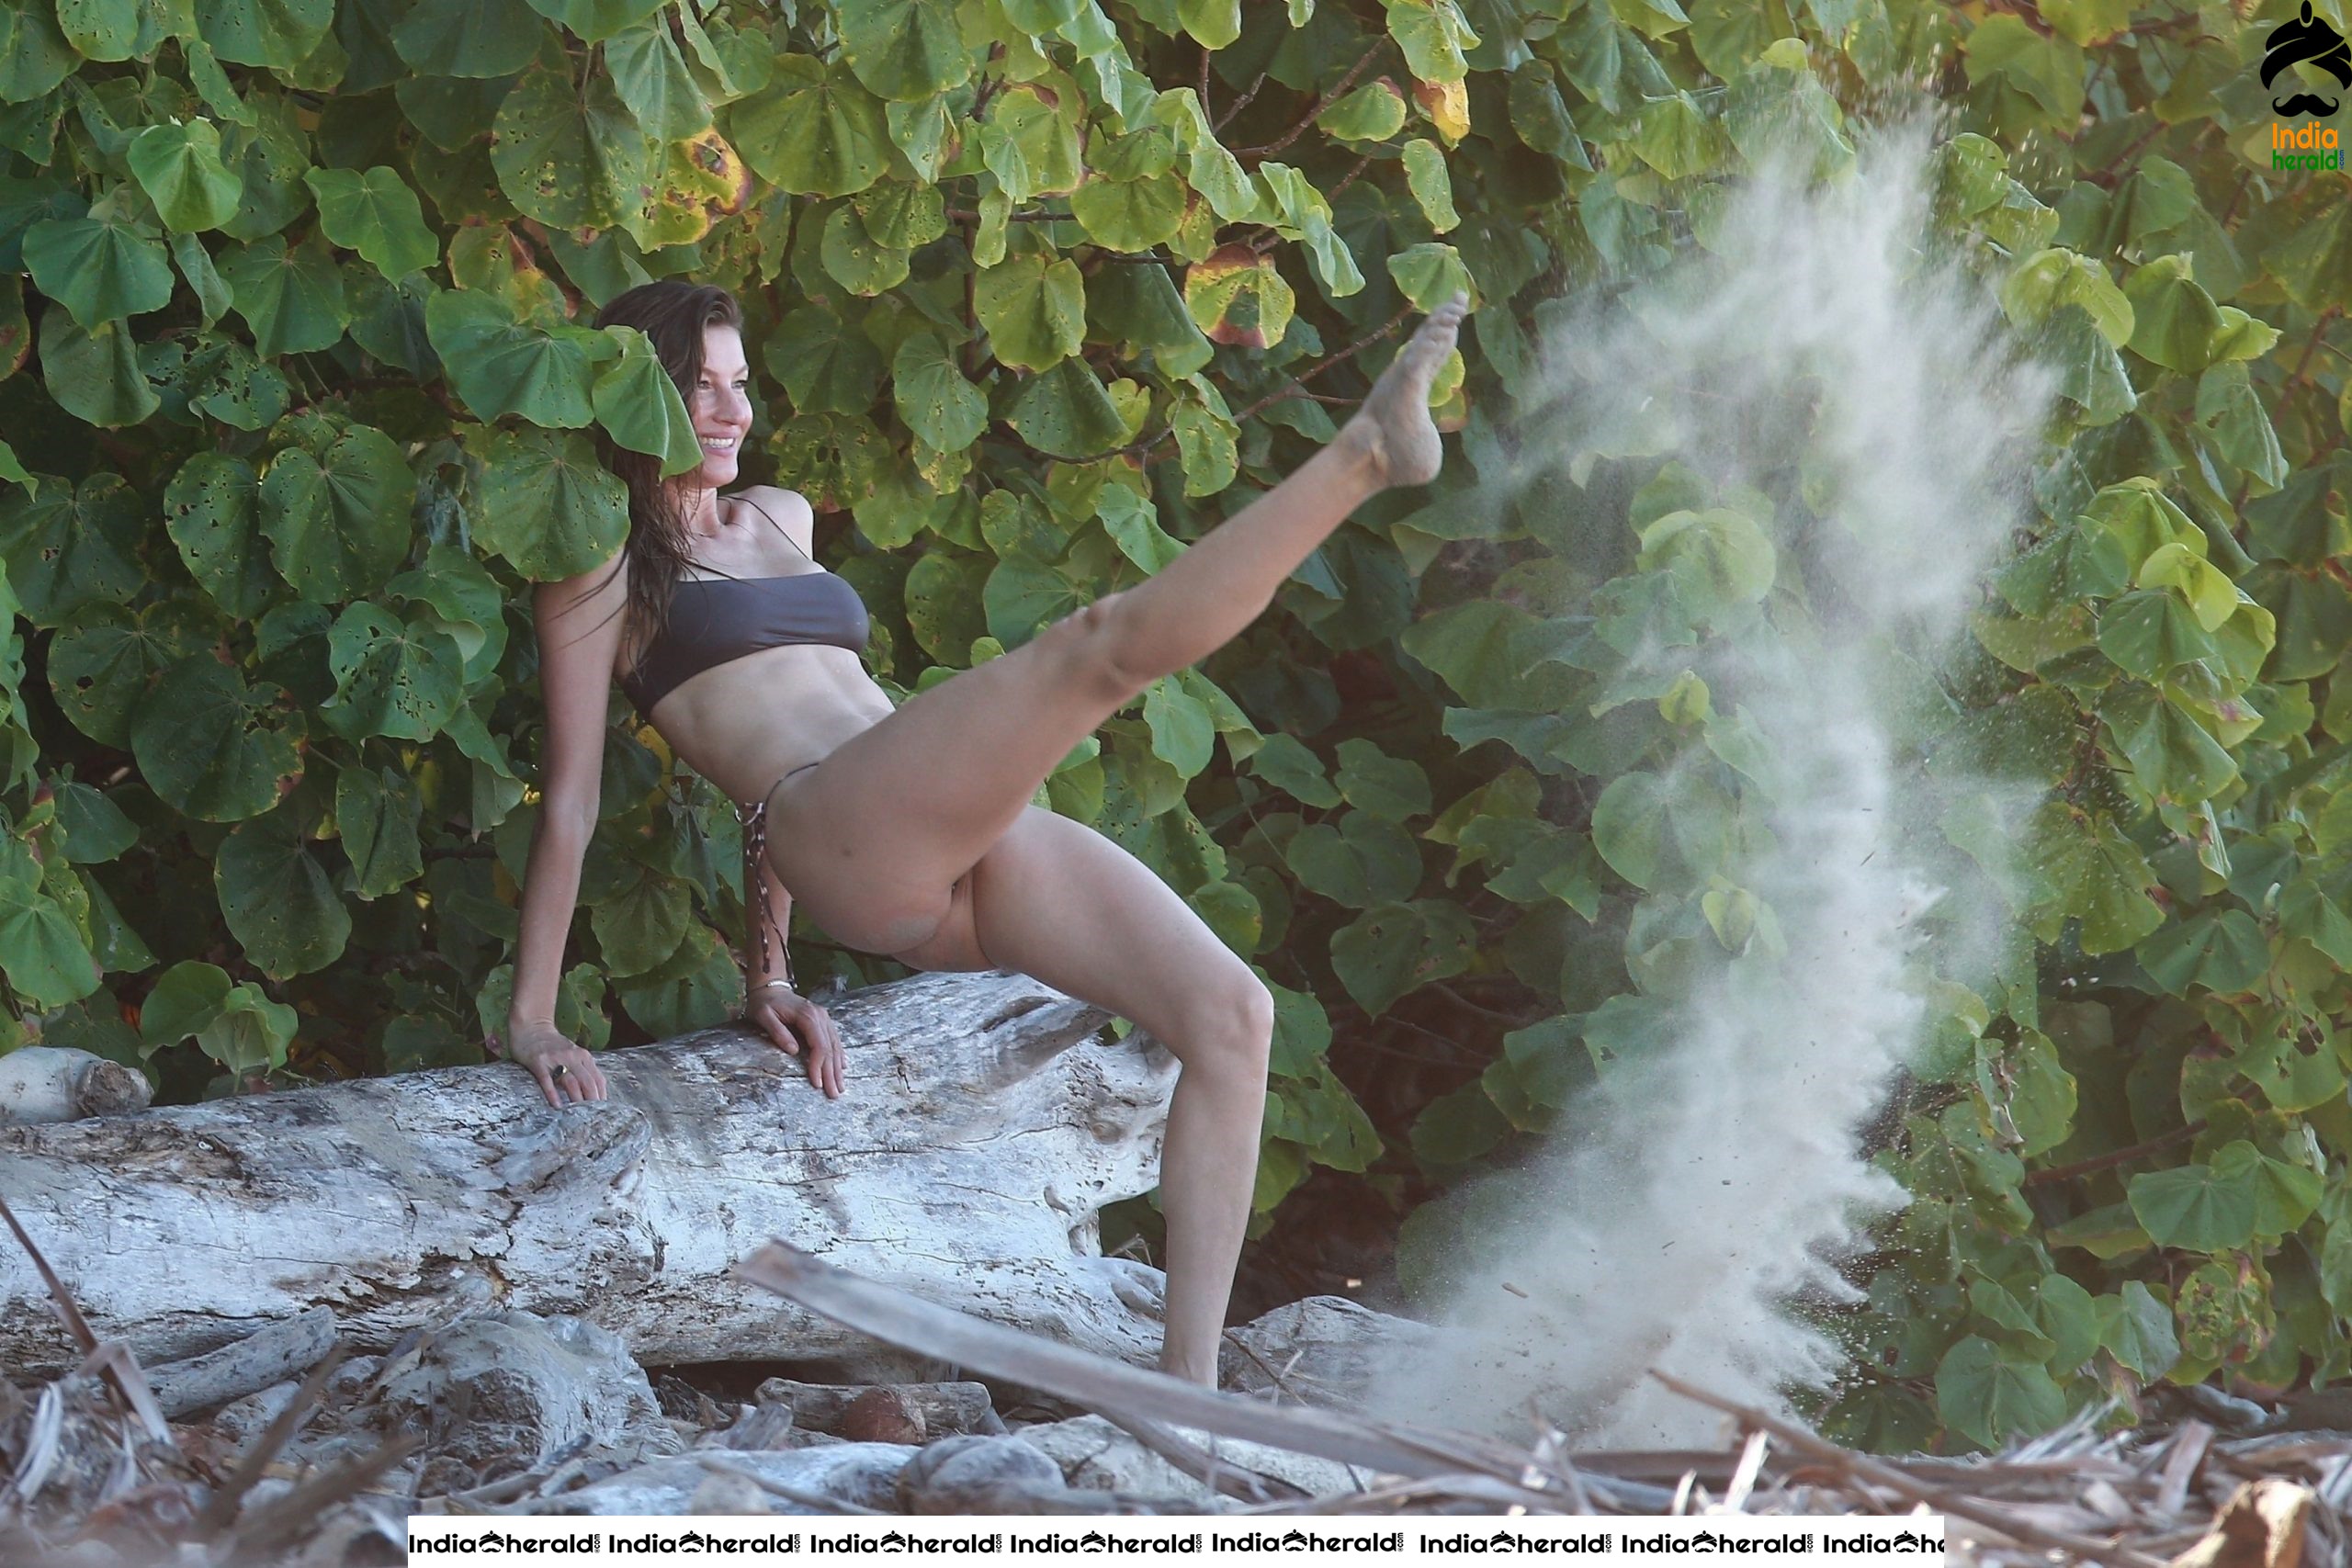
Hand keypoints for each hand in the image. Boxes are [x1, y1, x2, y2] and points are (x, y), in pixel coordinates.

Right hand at [504, 1020, 607, 1108]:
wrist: (531, 1026)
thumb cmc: (553, 1045)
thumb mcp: (573, 1053)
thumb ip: (583, 1068)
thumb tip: (593, 1093)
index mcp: (583, 1056)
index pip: (598, 1079)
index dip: (602, 1096)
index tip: (602, 1112)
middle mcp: (572, 1056)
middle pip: (587, 1082)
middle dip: (592, 1101)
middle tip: (592, 1118)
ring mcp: (555, 1059)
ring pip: (571, 1082)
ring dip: (576, 1100)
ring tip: (578, 1116)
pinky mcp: (538, 1062)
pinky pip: (547, 1079)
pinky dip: (553, 1094)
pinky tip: (557, 1106)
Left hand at [749, 982, 844, 1097]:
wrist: (770, 987)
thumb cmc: (765, 1003)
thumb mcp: (764, 1016)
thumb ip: (778, 1032)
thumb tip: (793, 1051)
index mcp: (807, 1015)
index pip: (818, 1045)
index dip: (819, 1065)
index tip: (817, 1084)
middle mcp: (820, 1016)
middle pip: (829, 1048)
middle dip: (832, 1073)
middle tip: (834, 1093)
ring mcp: (824, 1018)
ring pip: (835, 1045)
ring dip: (838, 1067)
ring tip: (840, 1086)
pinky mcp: (823, 1020)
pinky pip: (834, 1040)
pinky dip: (839, 1055)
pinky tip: (843, 1067)